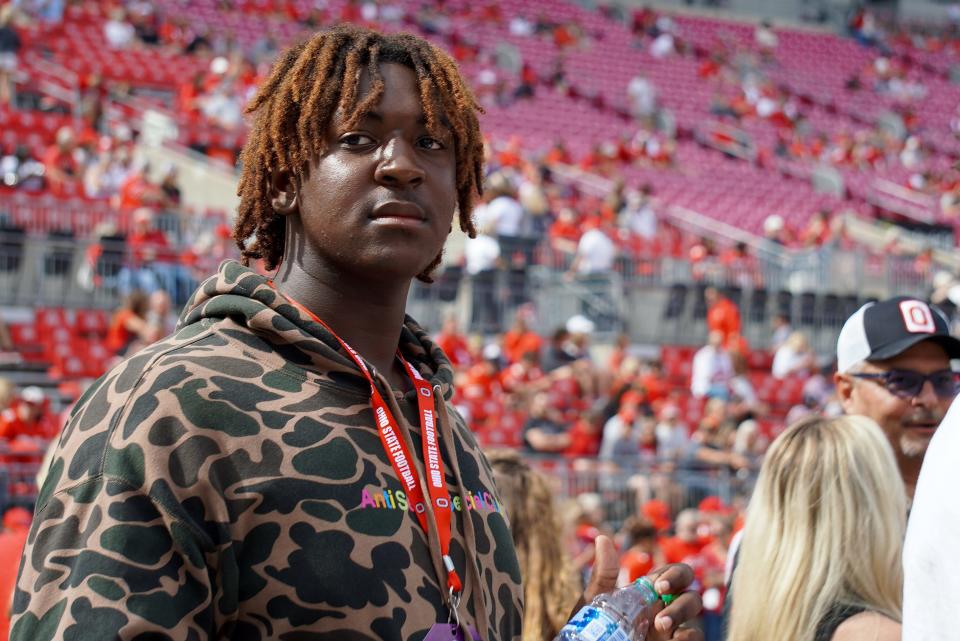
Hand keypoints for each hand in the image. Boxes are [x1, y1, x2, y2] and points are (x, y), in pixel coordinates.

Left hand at [578, 536, 702, 640]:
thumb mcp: (598, 599)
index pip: (674, 574)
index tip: (659, 586)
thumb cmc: (596, 625)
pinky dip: (688, 637)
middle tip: (661, 597)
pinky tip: (672, 640)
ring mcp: (672, 629)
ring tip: (660, 625)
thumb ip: (604, 573)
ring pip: (694, 614)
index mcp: (650, 592)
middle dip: (681, 593)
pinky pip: (696, 637)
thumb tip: (602, 538)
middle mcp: (665, 608)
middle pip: (690, 591)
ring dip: (681, 613)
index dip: (674, 575)